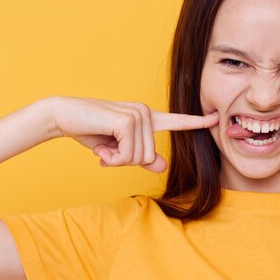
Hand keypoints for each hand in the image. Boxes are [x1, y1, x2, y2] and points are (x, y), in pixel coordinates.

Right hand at [48, 96, 217, 171]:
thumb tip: (162, 166)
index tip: (216, 118)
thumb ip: (141, 157)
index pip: (177, 121)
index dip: (197, 122)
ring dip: (117, 160)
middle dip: (125, 161)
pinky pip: (129, 155)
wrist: (64, 116)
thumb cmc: (91, 132)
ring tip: (104, 146)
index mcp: (147, 118)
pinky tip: (102, 147)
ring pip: (140, 158)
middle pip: (149, 157)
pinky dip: (113, 158)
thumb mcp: (118, 150)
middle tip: (108, 150)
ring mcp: (139, 115)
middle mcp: (146, 113)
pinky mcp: (128, 121)